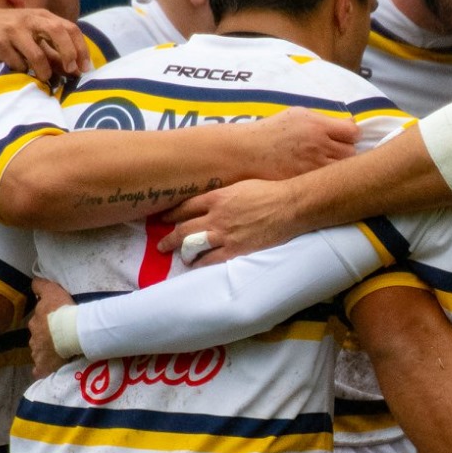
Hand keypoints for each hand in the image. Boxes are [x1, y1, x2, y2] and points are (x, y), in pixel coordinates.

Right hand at [0, 8, 90, 84]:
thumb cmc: (5, 30)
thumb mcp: (30, 32)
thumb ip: (51, 48)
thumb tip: (74, 69)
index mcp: (41, 15)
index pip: (70, 28)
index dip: (81, 48)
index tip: (85, 67)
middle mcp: (30, 19)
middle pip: (59, 32)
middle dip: (69, 54)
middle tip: (71, 71)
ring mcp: (14, 30)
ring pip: (38, 54)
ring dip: (45, 72)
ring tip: (44, 79)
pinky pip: (18, 64)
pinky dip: (23, 71)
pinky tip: (20, 70)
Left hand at [27, 277, 75, 377]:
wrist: (71, 331)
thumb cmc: (63, 311)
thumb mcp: (52, 291)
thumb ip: (41, 286)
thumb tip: (33, 281)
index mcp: (35, 322)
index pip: (37, 322)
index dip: (44, 322)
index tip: (52, 324)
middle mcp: (33, 338)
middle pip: (37, 338)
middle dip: (44, 339)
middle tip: (58, 339)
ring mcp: (37, 353)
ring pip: (39, 353)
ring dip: (45, 353)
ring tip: (58, 353)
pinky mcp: (43, 366)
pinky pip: (40, 370)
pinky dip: (43, 370)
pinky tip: (48, 370)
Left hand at [159, 178, 296, 264]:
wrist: (289, 206)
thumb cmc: (269, 192)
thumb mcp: (240, 185)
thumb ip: (224, 194)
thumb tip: (214, 200)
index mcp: (217, 198)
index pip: (186, 207)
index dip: (172, 214)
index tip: (164, 219)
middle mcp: (216, 217)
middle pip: (184, 229)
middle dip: (170, 238)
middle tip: (162, 245)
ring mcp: (225, 235)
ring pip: (193, 246)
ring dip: (183, 253)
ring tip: (179, 257)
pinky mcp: (236, 249)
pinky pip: (211, 260)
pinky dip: (201, 264)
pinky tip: (196, 266)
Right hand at [246, 108, 357, 180]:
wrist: (247, 153)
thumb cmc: (272, 131)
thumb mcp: (298, 115)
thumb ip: (324, 119)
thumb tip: (349, 123)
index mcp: (317, 126)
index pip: (353, 132)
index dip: (352, 135)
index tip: (347, 137)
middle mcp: (318, 146)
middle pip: (351, 152)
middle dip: (346, 151)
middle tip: (335, 152)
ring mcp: (312, 167)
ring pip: (341, 170)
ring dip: (338, 167)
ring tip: (325, 164)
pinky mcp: (306, 183)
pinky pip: (326, 182)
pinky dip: (325, 179)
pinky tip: (317, 176)